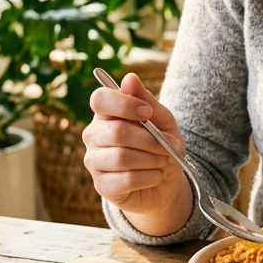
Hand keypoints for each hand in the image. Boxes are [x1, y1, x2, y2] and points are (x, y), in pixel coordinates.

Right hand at [82, 73, 192, 235]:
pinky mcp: (101, 185)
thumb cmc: (162, 145)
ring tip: (165, 161)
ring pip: (121, 157)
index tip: (147, 113)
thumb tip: (130, 78)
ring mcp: (94, 161)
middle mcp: (94, 135)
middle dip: (150, 140)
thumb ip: (147, 100)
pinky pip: (125, 179)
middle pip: (117, 132)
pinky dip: (149, 177)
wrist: (165, 182)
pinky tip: (157, 175)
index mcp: (106, 113)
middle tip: (169, 146)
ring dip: (152, 159)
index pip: (100, 99)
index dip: (124, 104)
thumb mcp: (163, 120)